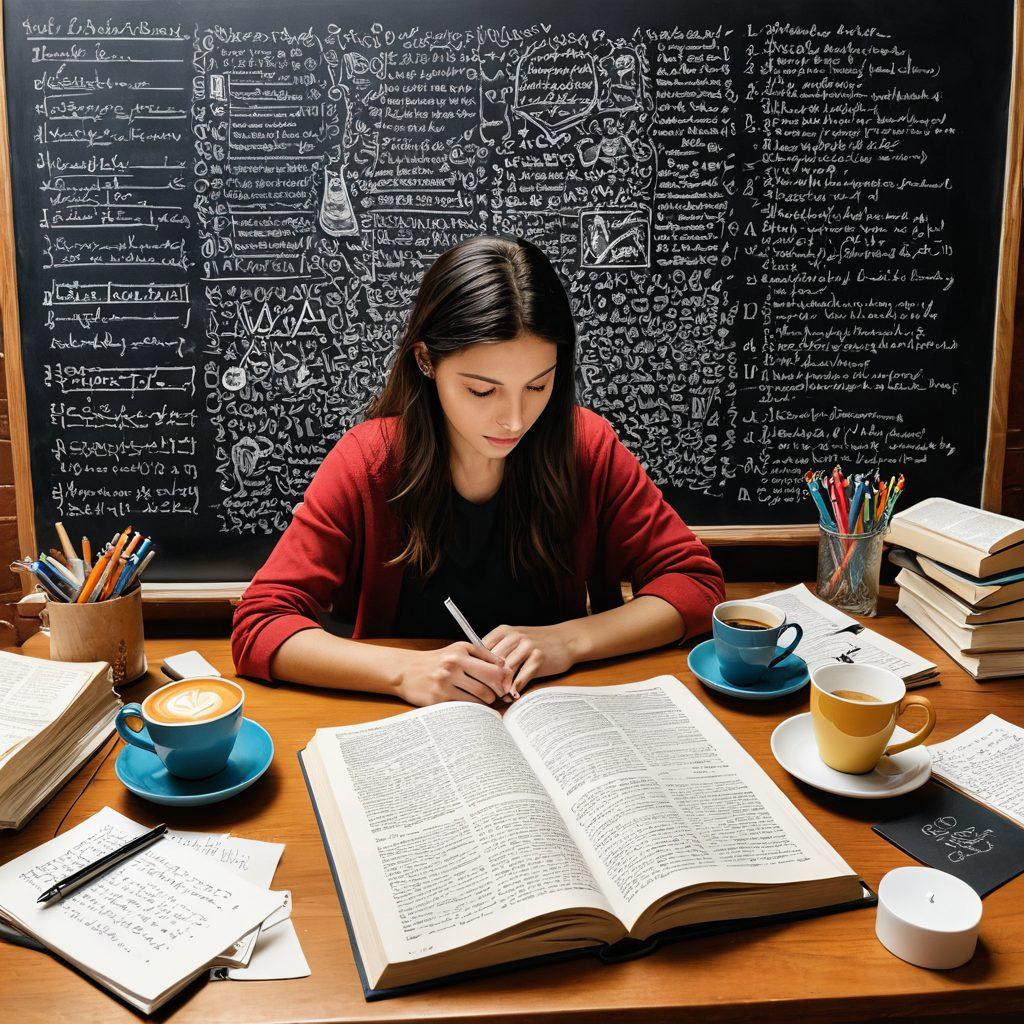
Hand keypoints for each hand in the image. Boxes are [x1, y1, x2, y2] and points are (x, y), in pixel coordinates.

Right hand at [395, 642, 512, 706]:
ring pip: (477, 698)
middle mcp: (452, 668)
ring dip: (486, 701)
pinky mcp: (438, 699)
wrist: (407, 670)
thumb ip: (482, 654)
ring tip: (485, 699)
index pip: (491, 668)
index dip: (503, 679)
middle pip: (487, 685)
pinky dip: (473, 708)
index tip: (506, 684)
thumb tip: (504, 664)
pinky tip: (473, 705)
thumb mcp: (458, 649)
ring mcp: (444, 684)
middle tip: (498, 695)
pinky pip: (464, 706)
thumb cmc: (437, 660)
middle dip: (497, 693)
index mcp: (459, 654)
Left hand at [482, 624, 576, 698]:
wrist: (566, 640)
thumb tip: (477, 669)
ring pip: (505, 671)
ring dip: (501, 687)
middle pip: (492, 662)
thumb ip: (498, 650)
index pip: (481, 650)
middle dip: (488, 679)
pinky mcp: (539, 658)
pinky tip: (512, 695)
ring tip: (499, 697)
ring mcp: (527, 646)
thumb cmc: (538, 642)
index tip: (475, 680)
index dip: (477, 667)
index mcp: (504, 631)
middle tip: (486, 693)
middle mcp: (514, 636)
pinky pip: (521, 677)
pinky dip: (515, 689)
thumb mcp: (515, 639)